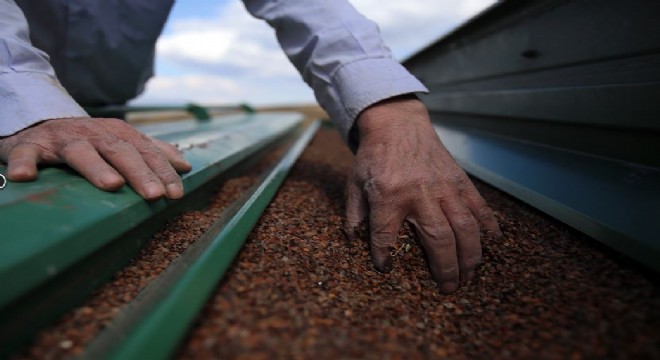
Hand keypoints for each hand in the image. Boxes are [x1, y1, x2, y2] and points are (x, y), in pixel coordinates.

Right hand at [0, 117, 190, 199]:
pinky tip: (25, 177)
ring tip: (112, 185)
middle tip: (154, 194)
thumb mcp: (120, 141)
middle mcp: (93, 133)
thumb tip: (185, 165)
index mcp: (117, 133)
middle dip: (139, 172)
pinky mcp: (30, 145)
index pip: (146, 152)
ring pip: (80, 152)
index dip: (162, 171)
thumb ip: (151, 151)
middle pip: (119, 152)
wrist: (38, 121)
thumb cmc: (87, 138)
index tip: (176, 194)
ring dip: (96, 167)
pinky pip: (25, 154)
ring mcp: (62, 139)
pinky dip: (24, 163)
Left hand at [345, 96, 499, 293]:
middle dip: (445, 268)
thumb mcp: (354, 183)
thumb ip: (353, 214)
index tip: (386, 268)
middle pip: (438, 238)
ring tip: (469, 276)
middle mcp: (419, 194)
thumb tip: (352, 242)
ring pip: (464, 227)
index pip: (385, 236)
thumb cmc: (374, 157)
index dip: (385, 256)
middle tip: (448, 288)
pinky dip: (488, 225)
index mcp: (388, 196)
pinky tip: (492, 243)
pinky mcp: (459, 181)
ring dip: (470, 256)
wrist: (397, 124)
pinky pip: (478, 206)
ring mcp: (444, 187)